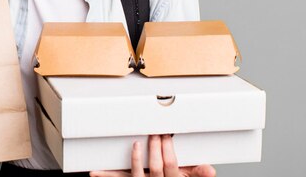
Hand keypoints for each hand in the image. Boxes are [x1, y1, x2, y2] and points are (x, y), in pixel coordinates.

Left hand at [90, 135, 215, 176]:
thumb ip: (198, 174)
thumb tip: (210, 169)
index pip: (170, 164)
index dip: (168, 149)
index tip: (167, 135)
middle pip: (155, 165)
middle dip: (155, 147)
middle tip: (155, 133)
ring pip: (137, 173)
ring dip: (136, 158)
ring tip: (136, 144)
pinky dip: (105, 175)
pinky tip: (94, 173)